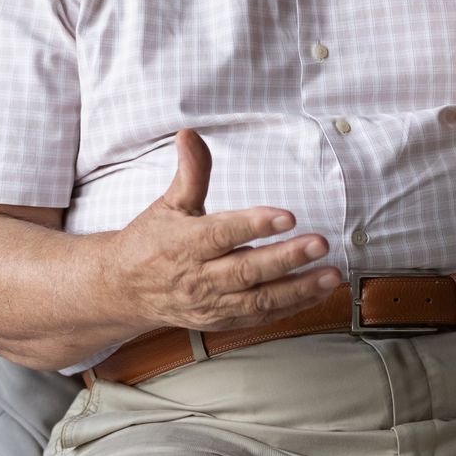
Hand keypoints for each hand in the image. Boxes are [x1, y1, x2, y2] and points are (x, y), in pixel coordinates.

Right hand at [110, 127, 342, 331]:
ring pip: (259, 299)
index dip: (255, 225)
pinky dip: (290, 308)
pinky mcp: (220, 320)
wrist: (124, 289)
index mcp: (185, 243)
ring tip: (331, 275)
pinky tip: (317, 294)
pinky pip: (259, 317)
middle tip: (319, 244)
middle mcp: (199, 277)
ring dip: (299, 289)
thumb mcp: (168, 203)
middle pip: (247, 270)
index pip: (223, 233)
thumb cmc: (151, 242)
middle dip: (287, 258)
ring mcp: (211, 303)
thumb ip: (190, 172)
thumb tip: (190, 134)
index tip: (287, 216)